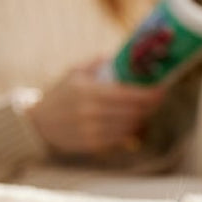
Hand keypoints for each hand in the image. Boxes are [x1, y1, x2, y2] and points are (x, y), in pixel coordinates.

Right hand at [26, 59, 165, 155]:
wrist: (40, 123)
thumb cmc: (61, 94)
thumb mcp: (75, 73)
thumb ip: (99, 63)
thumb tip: (124, 57)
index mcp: (89, 91)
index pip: (129, 95)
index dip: (150, 94)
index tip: (161, 89)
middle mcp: (91, 113)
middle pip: (134, 112)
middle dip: (150, 106)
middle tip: (156, 98)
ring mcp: (92, 131)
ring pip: (130, 127)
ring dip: (141, 119)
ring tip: (144, 110)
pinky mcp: (93, 145)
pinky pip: (121, 138)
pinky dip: (131, 131)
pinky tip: (132, 123)